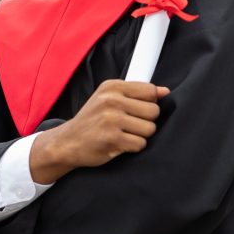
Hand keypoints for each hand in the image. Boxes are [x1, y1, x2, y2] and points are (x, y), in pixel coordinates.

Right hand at [30, 80, 169, 183]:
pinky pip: (140, 144)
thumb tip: (165, 91)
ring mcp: (111, 119)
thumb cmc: (92, 120)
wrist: (67, 141)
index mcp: (112, 87)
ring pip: (149, 129)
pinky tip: (120, 143)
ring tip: (124, 134)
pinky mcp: (112, 138)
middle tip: (130, 125)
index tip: (136, 110)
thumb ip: (136, 93)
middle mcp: (111, 100)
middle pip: (154, 111)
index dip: (149, 104)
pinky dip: (133, 147)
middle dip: (146, 121)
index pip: (150, 91)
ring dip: (140, 135)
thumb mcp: (109, 98)